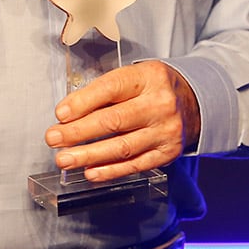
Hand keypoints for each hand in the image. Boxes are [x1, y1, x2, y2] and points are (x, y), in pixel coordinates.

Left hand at [43, 62, 200, 182]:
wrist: (195, 103)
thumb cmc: (154, 88)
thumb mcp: (135, 76)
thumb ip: (105, 91)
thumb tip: (69, 113)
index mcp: (149, 77)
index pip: (112, 88)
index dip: (83, 102)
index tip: (60, 114)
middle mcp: (160, 104)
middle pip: (114, 121)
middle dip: (78, 132)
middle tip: (53, 138)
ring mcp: (166, 131)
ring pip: (122, 147)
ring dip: (89, 156)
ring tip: (65, 159)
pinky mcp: (167, 153)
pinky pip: (135, 165)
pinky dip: (110, 171)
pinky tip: (90, 172)